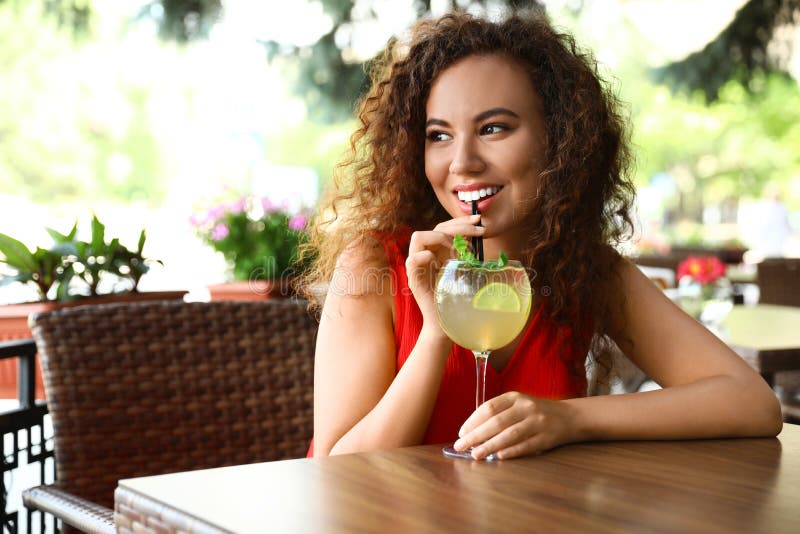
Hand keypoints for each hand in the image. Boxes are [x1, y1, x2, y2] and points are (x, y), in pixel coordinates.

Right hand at [405, 214, 483, 327]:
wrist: (447, 323)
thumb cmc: (457, 298)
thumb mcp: (466, 269)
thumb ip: (467, 252)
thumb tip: (479, 232)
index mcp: (437, 251)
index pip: (444, 227)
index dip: (460, 221)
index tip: (478, 220)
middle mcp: (425, 254)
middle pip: (435, 228)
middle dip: (459, 226)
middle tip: (478, 232)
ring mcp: (417, 266)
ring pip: (418, 237)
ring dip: (441, 238)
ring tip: (458, 250)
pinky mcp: (414, 280)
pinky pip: (412, 261)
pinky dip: (423, 256)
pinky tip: (437, 259)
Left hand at [453, 392, 576, 459]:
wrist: (568, 417)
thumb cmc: (534, 412)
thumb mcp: (517, 404)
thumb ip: (498, 413)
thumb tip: (472, 431)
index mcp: (515, 397)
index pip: (489, 407)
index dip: (473, 420)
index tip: (461, 432)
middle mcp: (526, 407)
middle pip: (496, 422)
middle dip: (475, 435)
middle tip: (460, 446)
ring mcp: (537, 422)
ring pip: (509, 434)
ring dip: (490, 446)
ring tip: (475, 454)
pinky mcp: (546, 437)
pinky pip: (526, 446)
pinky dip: (511, 451)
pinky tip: (498, 457)